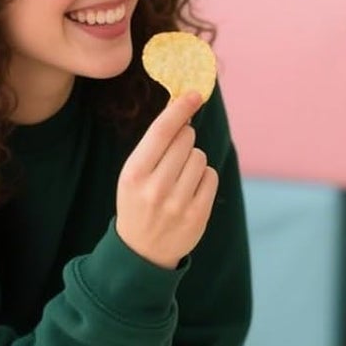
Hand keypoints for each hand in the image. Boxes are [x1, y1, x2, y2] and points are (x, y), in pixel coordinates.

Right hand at [115, 92, 218, 268]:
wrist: (141, 251)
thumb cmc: (138, 202)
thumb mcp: (133, 174)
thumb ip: (155, 145)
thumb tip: (182, 110)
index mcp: (134, 173)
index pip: (162, 131)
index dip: (180, 109)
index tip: (195, 94)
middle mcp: (155, 187)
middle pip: (186, 140)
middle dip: (184, 140)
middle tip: (174, 158)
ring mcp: (178, 203)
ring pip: (200, 157)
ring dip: (194, 162)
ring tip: (179, 180)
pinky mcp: (198, 214)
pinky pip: (211, 176)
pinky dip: (204, 178)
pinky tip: (190, 191)